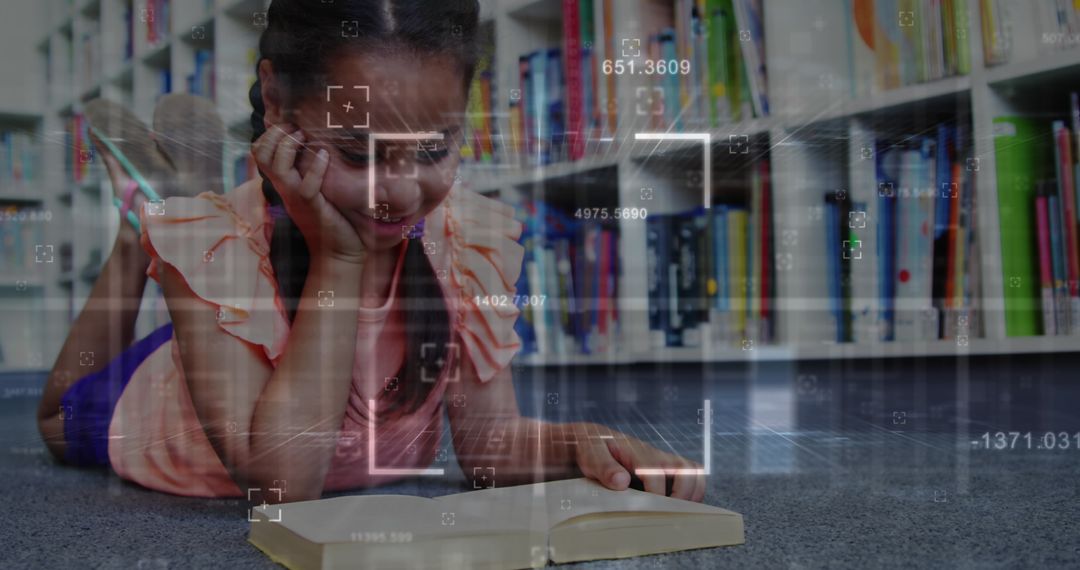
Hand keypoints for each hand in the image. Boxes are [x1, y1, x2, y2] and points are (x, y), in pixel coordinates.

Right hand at [252, 124, 365, 264]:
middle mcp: (284, 188)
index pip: (259, 152)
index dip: (269, 133)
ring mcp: (296, 198)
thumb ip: (312, 168)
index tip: (291, 124)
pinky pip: (306, 187)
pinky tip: (324, 155)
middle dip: (276, 134)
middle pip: (261, 154)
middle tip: (297, 129)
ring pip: (277, 167)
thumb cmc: (332, 216)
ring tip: (305, 137)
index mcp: (283, 181)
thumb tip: (320, 140)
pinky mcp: (313, 208)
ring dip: (289, 146)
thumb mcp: (317, 187)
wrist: (340, 251)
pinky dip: (315, 168)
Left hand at [574, 425, 704, 501]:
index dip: (655, 493)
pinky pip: (689, 478)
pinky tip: (677, 509)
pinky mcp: (663, 471)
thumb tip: (622, 482)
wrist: (591, 442)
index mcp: (636, 451)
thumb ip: (604, 467)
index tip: (647, 510)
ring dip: (693, 494)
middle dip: (685, 494)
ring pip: (693, 472)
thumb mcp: (590, 455)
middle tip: (671, 514)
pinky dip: (691, 493)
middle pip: (686, 468)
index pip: (655, 472)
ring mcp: (661, 462)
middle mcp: (654, 456)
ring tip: (680, 514)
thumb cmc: (591, 449)